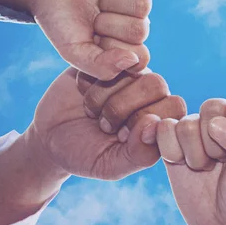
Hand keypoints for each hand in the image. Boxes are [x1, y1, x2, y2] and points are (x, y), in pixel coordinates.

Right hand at [26, 0, 151, 79]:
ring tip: (97, 0)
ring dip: (113, 1)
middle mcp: (132, 27)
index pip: (141, 58)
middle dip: (110, 23)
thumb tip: (133, 60)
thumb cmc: (57, 18)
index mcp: (121, 49)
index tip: (94, 38)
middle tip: (93, 16)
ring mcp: (135, 2)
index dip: (117, 48)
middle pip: (141, 30)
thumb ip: (100, 66)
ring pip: (143, 6)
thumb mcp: (71, 50)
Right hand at [27, 69, 185, 179]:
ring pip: (131, 70)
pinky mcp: (104, 60)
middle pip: (155, 83)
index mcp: (160, 117)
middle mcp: (149, 93)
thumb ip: (139, 154)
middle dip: (123, 107)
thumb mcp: (110, 165)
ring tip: (91, 113)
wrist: (50, 138)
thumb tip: (155, 125)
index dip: (147, 119)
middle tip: (104, 125)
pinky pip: (104, 59)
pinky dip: (88, 81)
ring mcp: (127, 73)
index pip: (175, 105)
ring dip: (103, 96)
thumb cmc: (85, 154)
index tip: (123, 137)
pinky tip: (82, 94)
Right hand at [157, 97, 225, 224]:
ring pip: (186, 123)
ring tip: (205, 168)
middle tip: (222, 163)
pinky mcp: (172, 140)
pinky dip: (172, 152)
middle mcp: (223, 118)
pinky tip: (183, 165)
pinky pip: (163, 129)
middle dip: (215, 144)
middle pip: (211, 108)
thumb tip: (215, 123)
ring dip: (195, 154)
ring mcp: (196, 128)